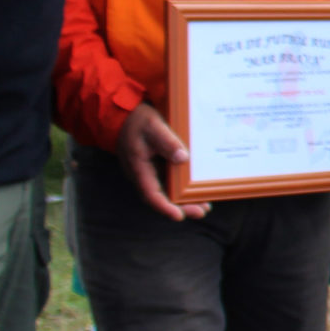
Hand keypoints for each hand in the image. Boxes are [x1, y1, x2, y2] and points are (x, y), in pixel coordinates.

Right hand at [116, 101, 208, 220]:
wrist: (124, 114)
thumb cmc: (137, 120)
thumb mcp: (153, 127)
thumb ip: (167, 142)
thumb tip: (182, 158)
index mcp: (139, 168)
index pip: (151, 194)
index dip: (164, 207)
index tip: (178, 216)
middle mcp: (143, 174)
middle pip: (161, 197)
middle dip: (181, 207)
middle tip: (202, 212)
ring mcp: (149, 171)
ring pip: (166, 191)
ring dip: (183, 200)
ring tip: (204, 206)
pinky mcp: (155, 166)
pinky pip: (168, 182)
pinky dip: (181, 188)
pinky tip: (196, 190)